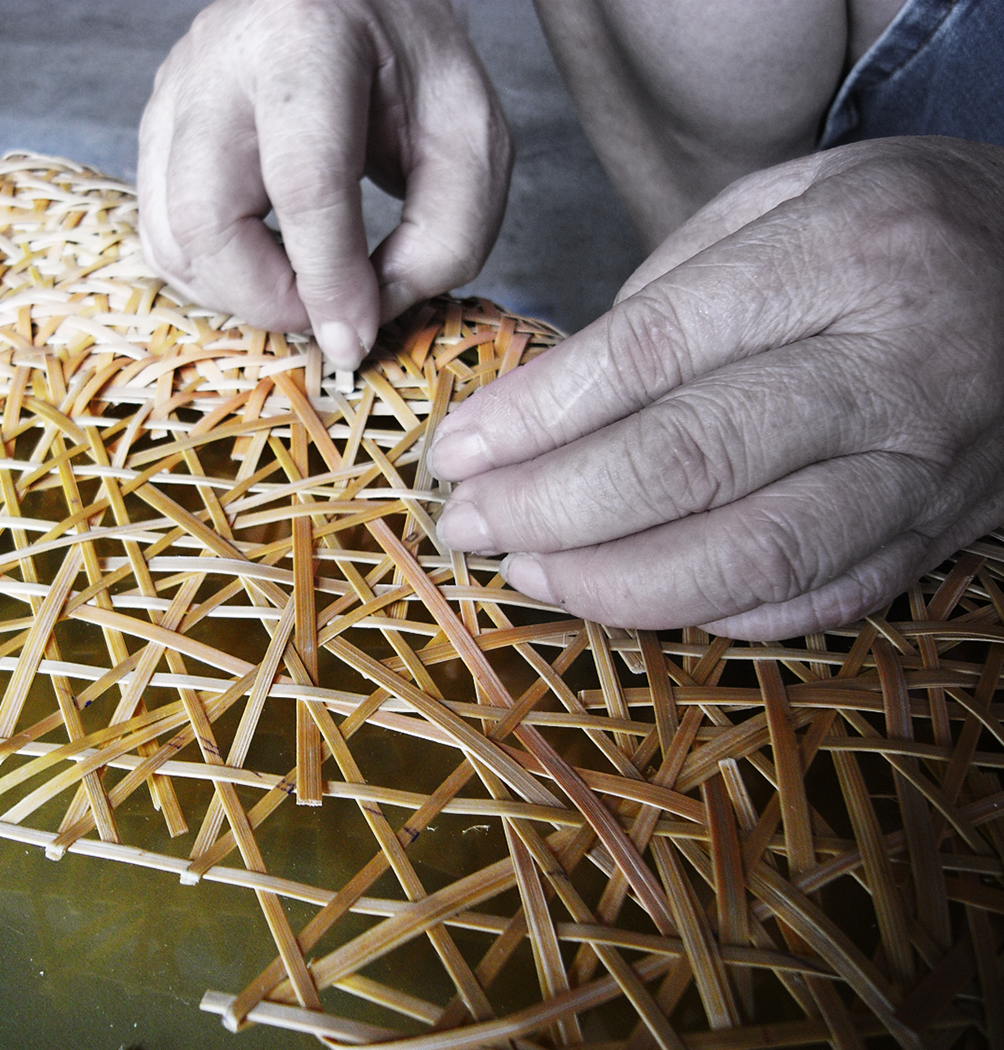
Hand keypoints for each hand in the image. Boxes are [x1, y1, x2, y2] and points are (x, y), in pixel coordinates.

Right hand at [137, 0, 511, 368]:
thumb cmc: (414, 66)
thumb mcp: (470, 141)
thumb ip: (443, 237)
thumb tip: (362, 318)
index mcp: (307, 39)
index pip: (304, 184)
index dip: (328, 280)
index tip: (355, 339)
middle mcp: (218, 60)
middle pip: (206, 220)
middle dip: (266, 299)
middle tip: (321, 313)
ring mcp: (174, 93)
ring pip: (168, 236)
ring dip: (233, 293)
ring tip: (297, 287)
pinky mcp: (155, 125)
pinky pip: (159, 231)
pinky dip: (210, 273)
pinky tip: (263, 264)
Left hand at [430, 137, 1003, 639]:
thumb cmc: (895, 227)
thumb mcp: (782, 203)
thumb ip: (669, 293)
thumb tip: (549, 403)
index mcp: (840, 258)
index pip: (652, 354)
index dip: (537, 417)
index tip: (458, 454)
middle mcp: (892, 368)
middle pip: (689, 461)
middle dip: (553, 507)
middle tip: (468, 525)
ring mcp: (926, 466)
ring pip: (753, 553)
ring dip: (618, 581)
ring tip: (529, 572)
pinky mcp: (941, 533)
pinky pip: (819, 598)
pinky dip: (715, 613)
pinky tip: (637, 603)